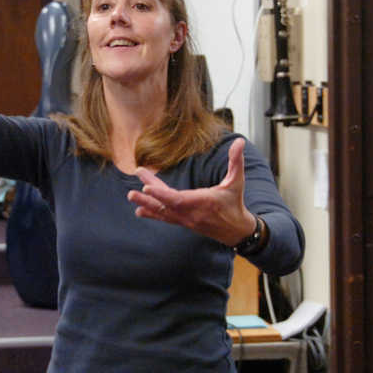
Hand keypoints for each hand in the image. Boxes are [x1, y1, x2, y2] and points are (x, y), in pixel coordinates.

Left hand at [127, 137, 257, 246]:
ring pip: (163, 212)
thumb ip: (236, 161)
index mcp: (203, 202)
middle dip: (149, 198)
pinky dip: (152, 213)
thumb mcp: (237, 181)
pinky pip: (166, 217)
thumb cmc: (235, 203)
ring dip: (146, 204)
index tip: (147, 188)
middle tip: (131, 193)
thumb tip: (241, 141)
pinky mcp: (184, 222)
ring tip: (131, 197)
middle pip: (166, 205)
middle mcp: (191, 213)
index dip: (162, 194)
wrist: (236, 230)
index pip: (179, 199)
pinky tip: (139, 210)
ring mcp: (186, 219)